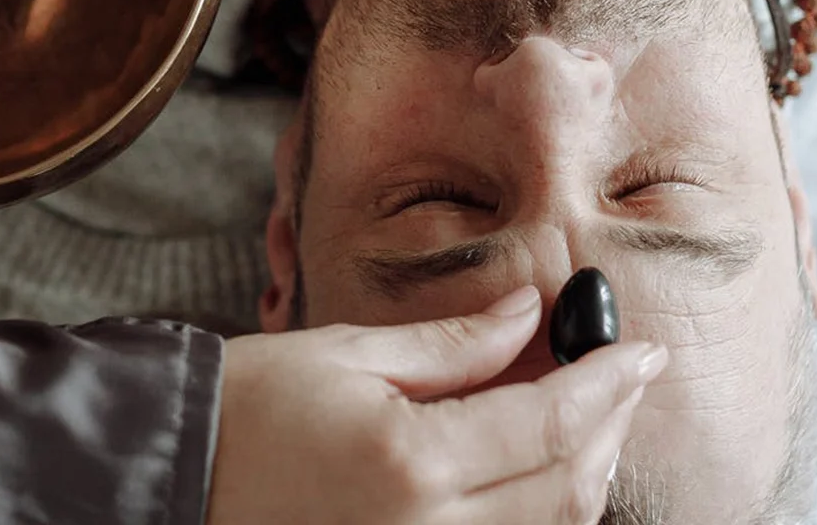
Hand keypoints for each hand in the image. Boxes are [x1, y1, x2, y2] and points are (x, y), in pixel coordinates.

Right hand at [207, 289, 665, 524]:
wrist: (174, 481)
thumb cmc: (245, 407)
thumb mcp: (346, 353)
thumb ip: (451, 343)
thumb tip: (528, 311)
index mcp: (411, 465)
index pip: (550, 422)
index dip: (607, 381)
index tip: (642, 350)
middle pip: (567, 491)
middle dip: (609, 427)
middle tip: (623, 374)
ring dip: (585, 476)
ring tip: (590, 416)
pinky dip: (539, 515)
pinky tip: (539, 473)